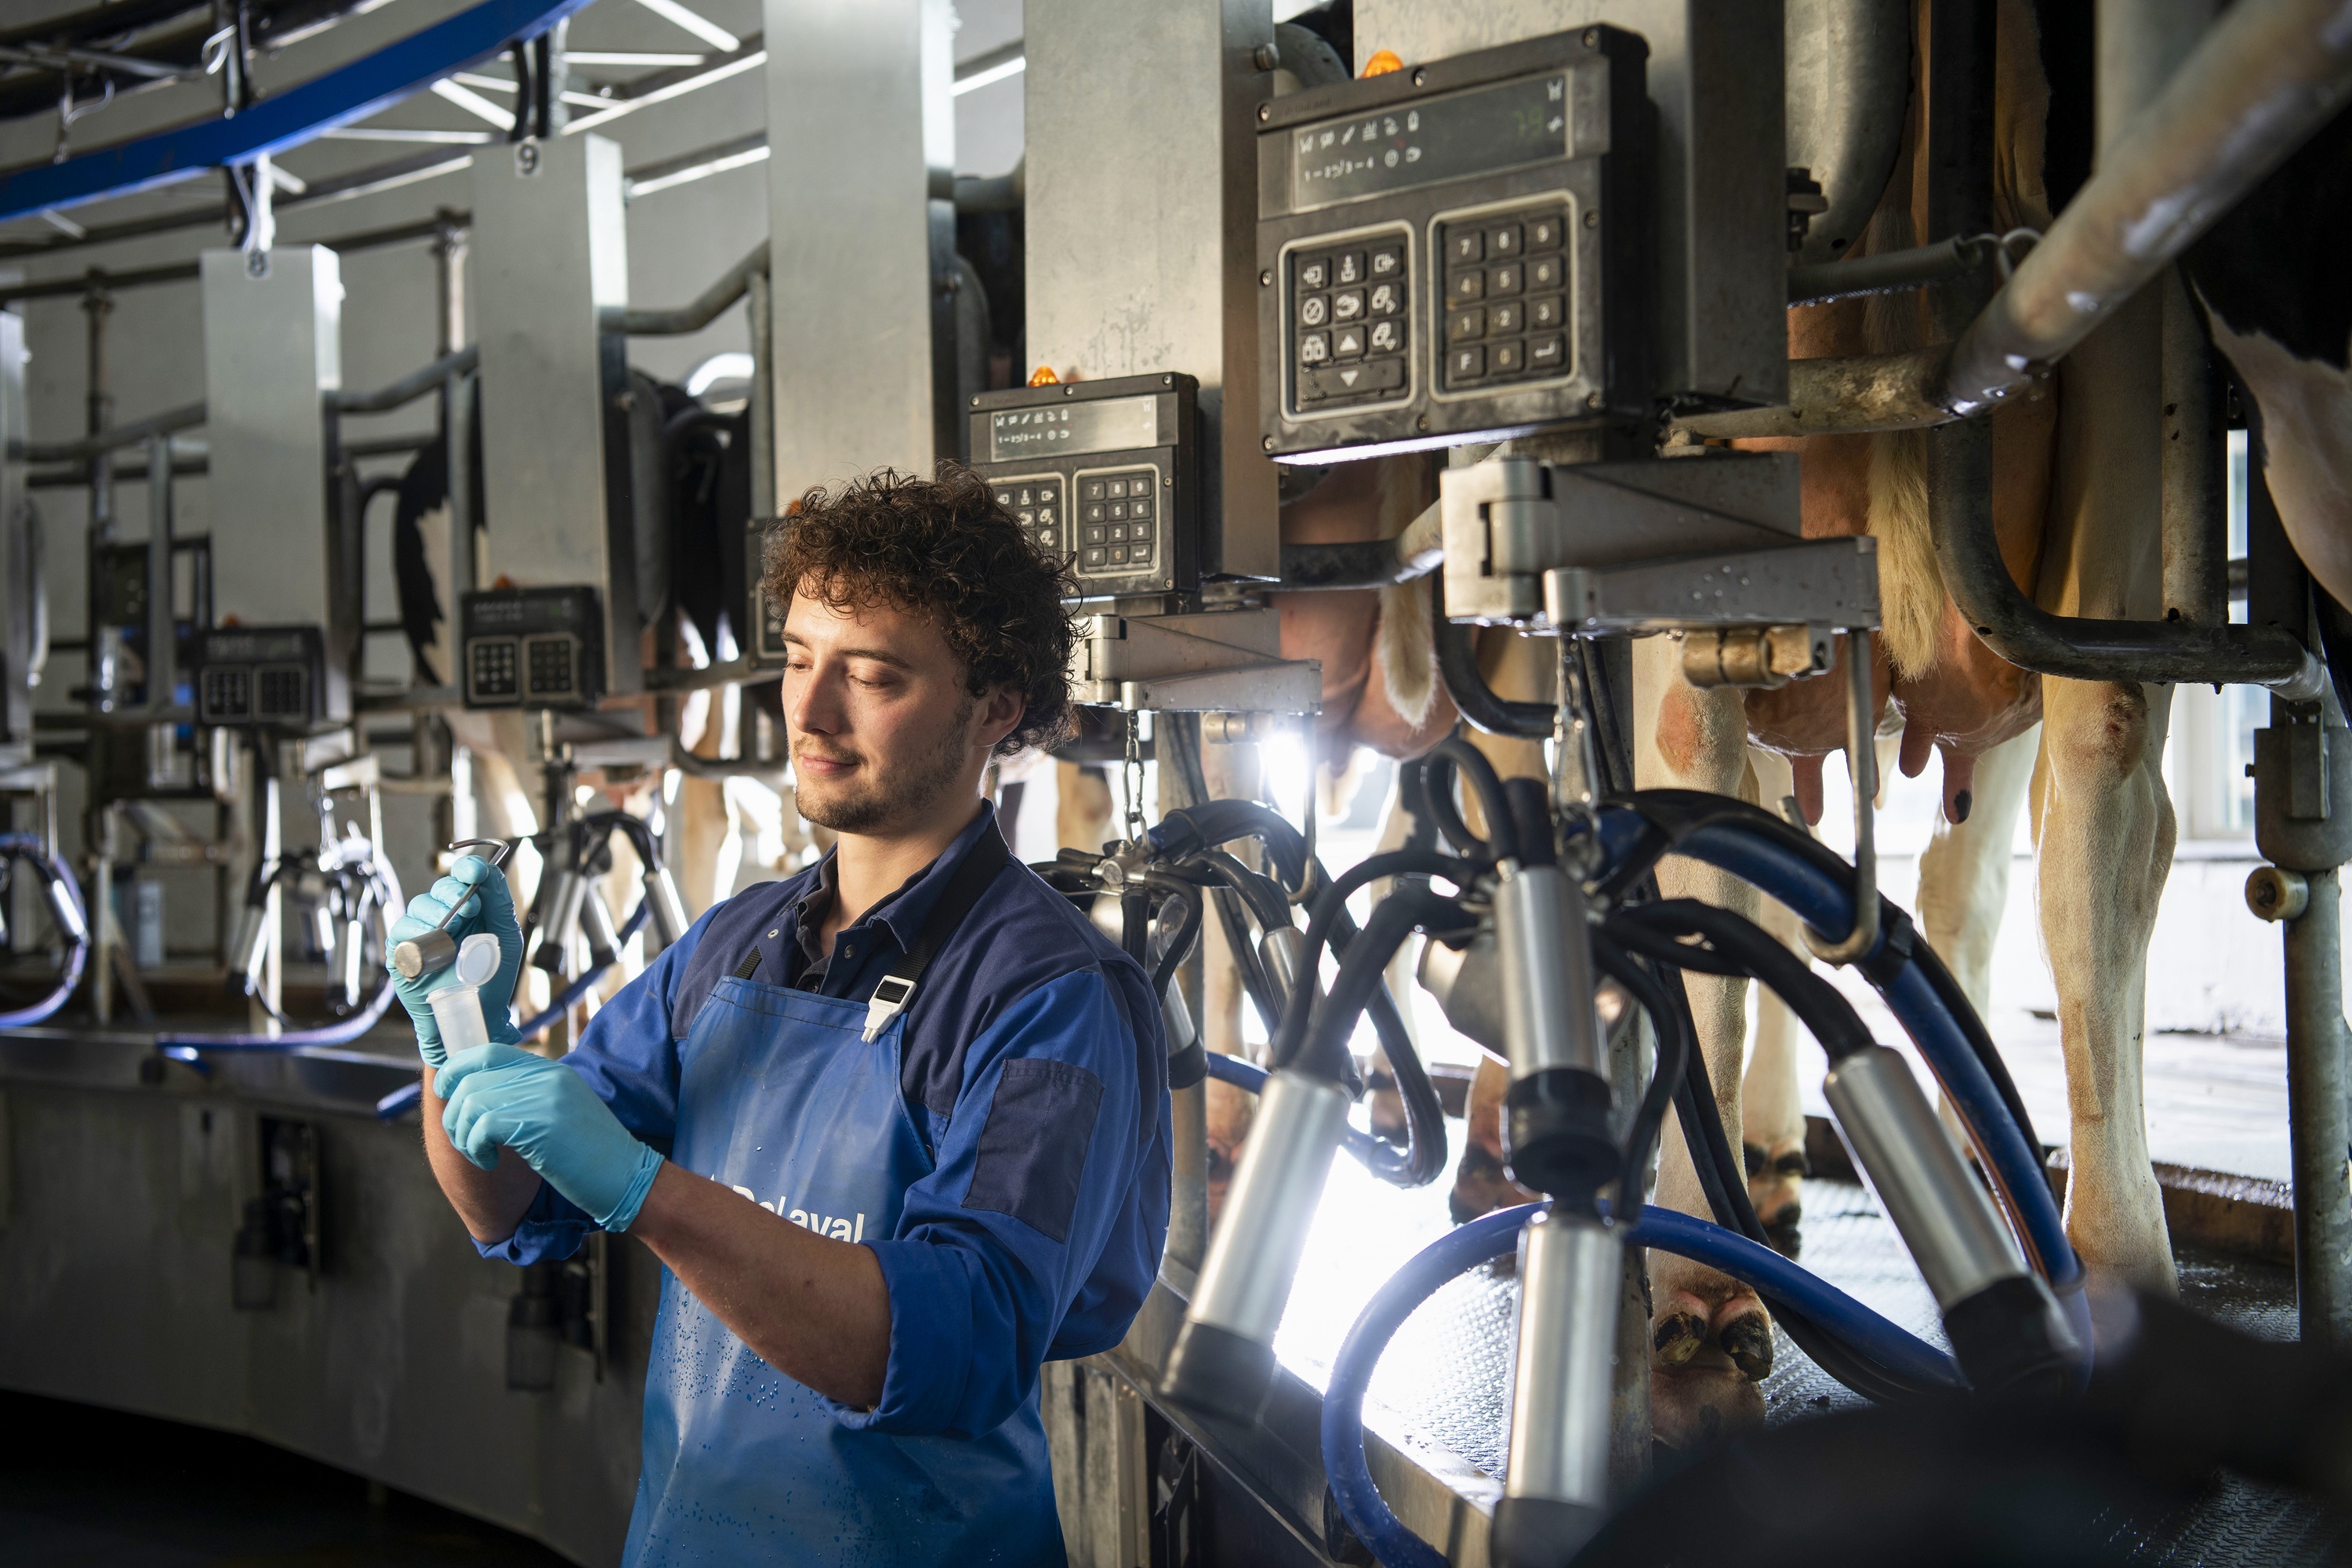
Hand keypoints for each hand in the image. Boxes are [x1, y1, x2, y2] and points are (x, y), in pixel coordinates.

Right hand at [390, 854, 523, 1066]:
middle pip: (438, 889)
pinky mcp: (402, 953)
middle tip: (470, 907)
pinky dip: (415, 935)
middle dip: (453, 893)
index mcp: (469, 909)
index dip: (466, 869)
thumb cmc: (491, 978)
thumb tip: (490, 870)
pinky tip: (430, 944)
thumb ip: (499, 903)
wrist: (477, 1014)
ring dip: (436, 914)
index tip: (474, 871)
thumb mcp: (505, 937)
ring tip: (452, 931)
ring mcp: (420, 934)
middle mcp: (443, 917)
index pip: (461, 878)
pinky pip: (401, 933)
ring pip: (418, 907)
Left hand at [435, 1043, 664, 1231]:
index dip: (456, 1069)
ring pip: (472, 1102)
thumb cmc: (592, 1154)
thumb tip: (476, 1097)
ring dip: (463, 1134)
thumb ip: (528, 1097)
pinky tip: (491, 1163)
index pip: (488, 1051)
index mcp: (550, 1070)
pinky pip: (482, 1126)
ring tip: (479, 1154)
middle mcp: (546, 1076)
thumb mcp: (561, 1112)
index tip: (447, 1094)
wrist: (626, 1176)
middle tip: (467, 1141)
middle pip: (471, 1078)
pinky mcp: (539, 1124)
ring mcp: (544, 1097)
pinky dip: (476, 1148)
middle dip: (455, 1113)